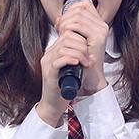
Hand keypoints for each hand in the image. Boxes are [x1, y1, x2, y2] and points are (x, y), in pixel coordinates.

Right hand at [38, 0, 108, 125]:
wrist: (53, 104)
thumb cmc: (65, 88)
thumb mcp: (73, 68)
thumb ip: (77, 57)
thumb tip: (89, 49)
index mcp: (55, 50)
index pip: (68, 33)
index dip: (82, 39)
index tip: (90, 51)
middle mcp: (49, 54)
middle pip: (67, 37)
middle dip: (82, 46)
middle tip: (89, 58)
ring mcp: (48, 62)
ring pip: (64, 47)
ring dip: (80, 53)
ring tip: (86, 63)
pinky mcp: (49, 72)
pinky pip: (59, 60)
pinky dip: (72, 60)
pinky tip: (79, 64)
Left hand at [55, 0, 108, 94]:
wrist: (89, 76)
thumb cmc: (82, 60)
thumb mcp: (75, 39)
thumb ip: (69, 27)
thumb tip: (57, 17)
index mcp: (98, 24)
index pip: (83, 5)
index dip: (70, 10)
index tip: (62, 21)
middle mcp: (102, 25)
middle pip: (79, 8)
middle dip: (66, 16)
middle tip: (59, 28)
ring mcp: (101, 31)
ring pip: (77, 15)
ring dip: (65, 23)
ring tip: (61, 33)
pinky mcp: (97, 37)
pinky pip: (78, 25)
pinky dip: (68, 28)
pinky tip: (64, 36)